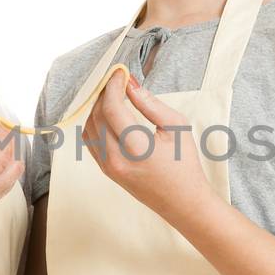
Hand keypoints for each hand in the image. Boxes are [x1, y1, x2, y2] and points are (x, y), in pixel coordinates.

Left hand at [82, 69, 211, 218]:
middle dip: (105, 93)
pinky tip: (109, 113)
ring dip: (98, 107)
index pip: (112, 109)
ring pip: (89, 128)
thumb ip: (151, 104)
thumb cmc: (184, 164)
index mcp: (137, 149)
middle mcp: (117, 160)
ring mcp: (109, 167)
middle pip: (97, 116)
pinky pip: (91, 141)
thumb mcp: (176, 128)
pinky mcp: (106, 171)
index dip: (113, 86)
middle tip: (117, 80)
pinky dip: (95, 123)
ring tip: (114, 95)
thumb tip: (131, 84)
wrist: (182, 202)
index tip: (120, 73)